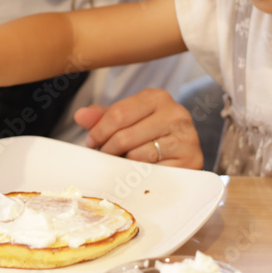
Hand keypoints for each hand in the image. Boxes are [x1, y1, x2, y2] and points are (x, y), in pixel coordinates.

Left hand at [74, 88, 203, 169]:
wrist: (182, 154)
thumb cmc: (150, 134)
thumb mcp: (127, 120)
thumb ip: (103, 116)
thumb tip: (80, 115)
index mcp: (157, 97)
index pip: (118, 113)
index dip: (99, 131)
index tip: (92, 141)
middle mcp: (176, 113)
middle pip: (125, 135)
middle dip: (108, 149)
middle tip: (104, 155)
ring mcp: (186, 137)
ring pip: (138, 155)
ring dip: (124, 163)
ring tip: (123, 162)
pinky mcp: (191, 161)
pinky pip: (153, 171)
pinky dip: (141, 174)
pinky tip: (138, 171)